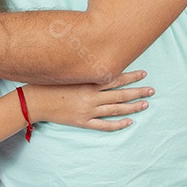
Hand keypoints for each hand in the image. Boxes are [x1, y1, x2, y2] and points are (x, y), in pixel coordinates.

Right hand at [23, 70, 152, 131]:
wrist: (34, 101)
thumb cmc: (49, 83)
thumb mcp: (68, 72)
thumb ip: (83, 68)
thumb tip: (97, 61)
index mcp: (88, 82)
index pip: (115, 78)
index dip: (131, 76)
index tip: (144, 74)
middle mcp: (91, 96)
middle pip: (121, 94)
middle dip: (138, 92)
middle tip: (152, 90)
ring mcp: (88, 111)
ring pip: (116, 110)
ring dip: (132, 107)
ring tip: (145, 104)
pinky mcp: (83, 122)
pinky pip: (105, 125)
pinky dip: (118, 124)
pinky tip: (129, 122)